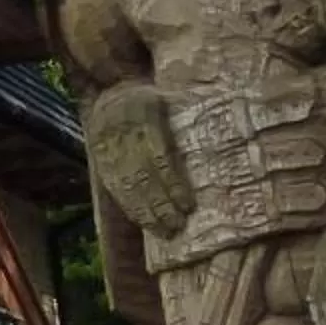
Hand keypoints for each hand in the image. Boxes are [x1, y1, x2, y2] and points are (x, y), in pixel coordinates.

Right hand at [87, 81, 192, 235]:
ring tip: (165, 230)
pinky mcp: (102, 163)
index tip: (188, 204)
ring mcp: (110, 152)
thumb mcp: (167, 96)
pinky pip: (116, 188)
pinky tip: (144, 222)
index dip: (174, 183)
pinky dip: (130, 207)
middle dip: (162, 203)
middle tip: (179, 224)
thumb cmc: (148, 98)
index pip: (160, 157)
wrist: (110, 94)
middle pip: (144, 176)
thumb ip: (189, 108)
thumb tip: (224, 112)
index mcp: (144, 118)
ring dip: (146, 211)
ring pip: (129, 186)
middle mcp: (124, 137)